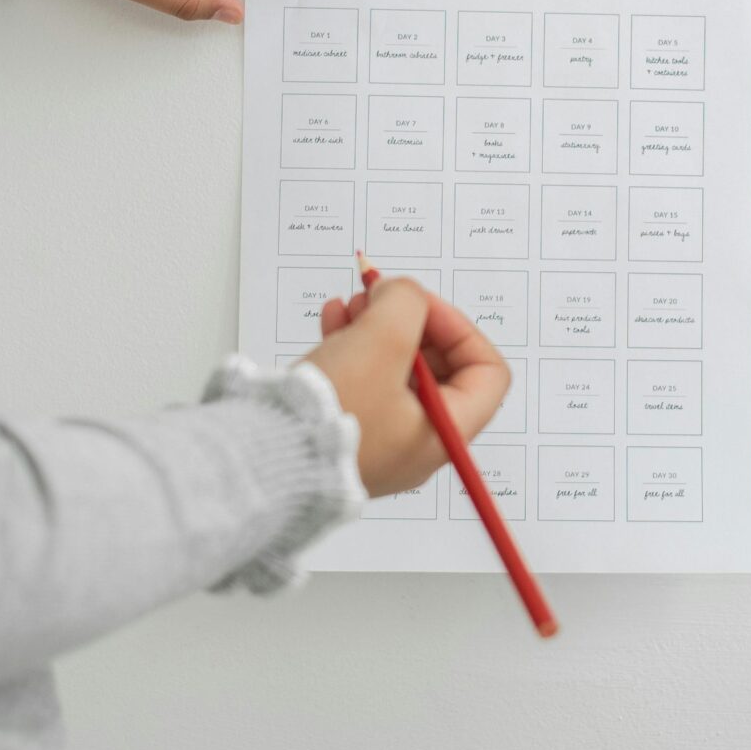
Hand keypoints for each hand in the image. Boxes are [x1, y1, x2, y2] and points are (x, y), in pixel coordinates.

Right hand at [304, 278, 509, 494]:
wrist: (265, 456)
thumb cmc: (331, 414)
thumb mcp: (381, 340)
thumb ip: (404, 303)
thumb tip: (400, 293)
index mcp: (445, 433)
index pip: (485, 373)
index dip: (458, 328)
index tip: (420, 306)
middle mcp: (418, 442)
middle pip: (438, 366)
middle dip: (410, 322)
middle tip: (379, 297)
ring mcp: (382, 439)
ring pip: (396, 368)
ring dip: (377, 327)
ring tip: (349, 305)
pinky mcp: (347, 431)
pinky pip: (363, 380)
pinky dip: (353, 345)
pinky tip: (332, 320)